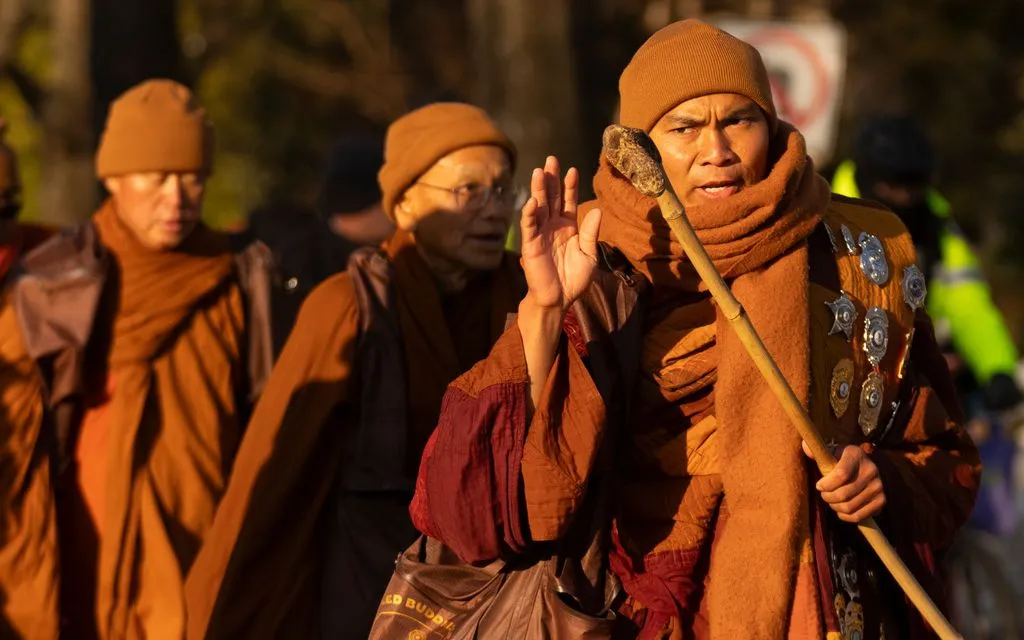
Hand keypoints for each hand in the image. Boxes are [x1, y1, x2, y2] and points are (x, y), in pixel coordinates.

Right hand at [520, 156, 601, 311]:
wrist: (559, 299)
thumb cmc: (574, 279)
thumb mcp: (589, 255)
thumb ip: (591, 233)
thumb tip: (597, 209)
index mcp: (568, 227)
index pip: (568, 201)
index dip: (569, 186)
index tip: (572, 170)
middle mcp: (553, 226)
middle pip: (551, 198)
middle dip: (551, 179)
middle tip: (550, 159)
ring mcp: (540, 233)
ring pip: (539, 207)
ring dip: (538, 190)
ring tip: (539, 172)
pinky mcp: (530, 244)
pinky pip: (529, 226)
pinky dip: (529, 214)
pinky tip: (532, 201)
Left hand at [803, 442, 885, 522]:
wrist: (867, 467)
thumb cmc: (842, 461)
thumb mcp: (832, 452)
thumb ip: (818, 451)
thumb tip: (805, 446)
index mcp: (856, 455)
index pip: (840, 475)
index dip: (826, 484)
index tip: (819, 485)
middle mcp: (871, 470)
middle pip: (843, 494)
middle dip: (827, 497)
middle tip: (824, 495)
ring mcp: (878, 487)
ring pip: (849, 507)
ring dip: (835, 507)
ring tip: (831, 501)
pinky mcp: (882, 500)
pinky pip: (858, 516)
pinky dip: (845, 516)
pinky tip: (840, 510)